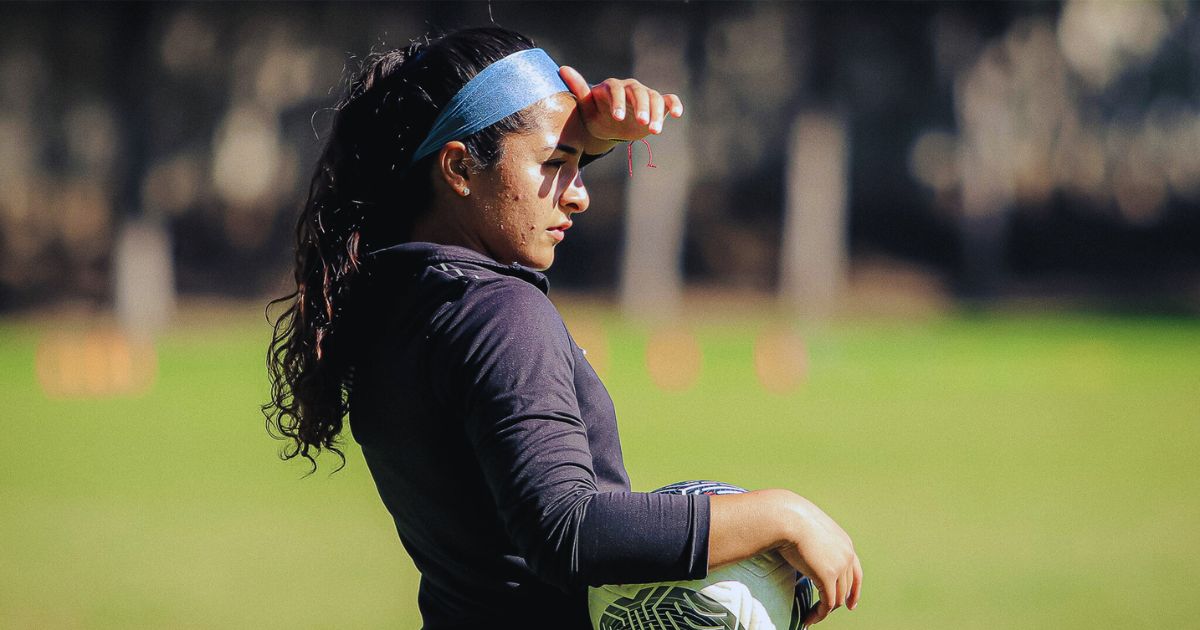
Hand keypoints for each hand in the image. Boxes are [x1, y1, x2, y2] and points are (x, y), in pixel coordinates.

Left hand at [558, 66, 682, 143]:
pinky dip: (675, 104)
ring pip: (655, 98)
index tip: (617, 118)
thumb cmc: (597, 116)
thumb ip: (579, 89)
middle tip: (642, 123)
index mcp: (612, 87)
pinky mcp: (658, 105)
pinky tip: (678, 115)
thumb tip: (563, 68)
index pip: (616, 90)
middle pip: (639, 92)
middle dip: (642, 107)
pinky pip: (669, 100)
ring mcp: (646, 95)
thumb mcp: (586, 107)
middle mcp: (631, 88)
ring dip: (657, 113)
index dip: (618, 102)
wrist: (611, 128)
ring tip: (655, 131)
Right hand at [773, 492, 862, 625]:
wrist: (788, 517)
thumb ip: (815, 544)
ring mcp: (839, 566)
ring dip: (824, 611)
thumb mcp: (811, 531)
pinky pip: (827, 603)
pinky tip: (809, 618)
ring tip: (811, 616)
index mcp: (845, 544)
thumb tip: (806, 554)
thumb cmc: (792, 520)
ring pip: (836, 598)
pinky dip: (820, 614)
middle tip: (820, 612)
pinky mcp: (827, 576)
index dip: (854, 591)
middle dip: (835, 602)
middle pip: (846, 589)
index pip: (856, 573)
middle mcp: (847, 555)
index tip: (850, 604)